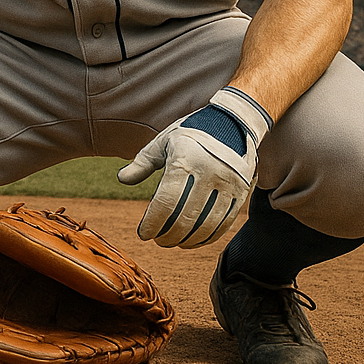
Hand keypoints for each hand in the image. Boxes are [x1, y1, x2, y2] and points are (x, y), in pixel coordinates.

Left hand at [118, 87, 271, 247]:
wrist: (233, 122)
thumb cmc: (191, 133)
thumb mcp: (163, 142)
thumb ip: (142, 162)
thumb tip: (121, 179)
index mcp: (185, 161)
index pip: (165, 202)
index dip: (152, 223)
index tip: (144, 233)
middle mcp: (209, 174)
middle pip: (185, 217)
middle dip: (168, 234)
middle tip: (157, 240)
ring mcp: (228, 185)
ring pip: (205, 224)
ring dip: (187, 239)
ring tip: (173, 242)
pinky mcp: (242, 192)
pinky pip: (224, 223)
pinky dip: (208, 237)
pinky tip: (194, 240)